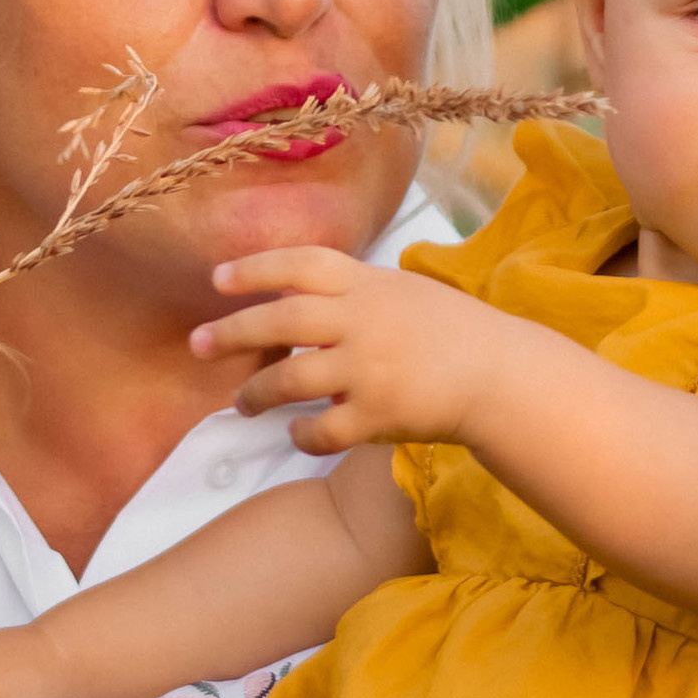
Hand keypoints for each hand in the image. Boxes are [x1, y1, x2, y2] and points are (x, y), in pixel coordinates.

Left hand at [190, 248, 517, 453]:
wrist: (502, 375)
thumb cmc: (452, 331)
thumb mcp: (404, 290)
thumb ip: (355, 291)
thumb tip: (295, 295)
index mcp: (370, 283)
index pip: (301, 264)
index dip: (255, 268)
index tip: (217, 280)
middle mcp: (364, 320)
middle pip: (282, 319)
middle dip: (232, 331)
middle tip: (195, 344)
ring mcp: (370, 368)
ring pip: (292, 379)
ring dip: (257, 393)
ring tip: (239, 404)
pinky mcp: (379, 414)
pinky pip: (322, 430)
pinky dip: (302, 434)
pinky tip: (297, 434)